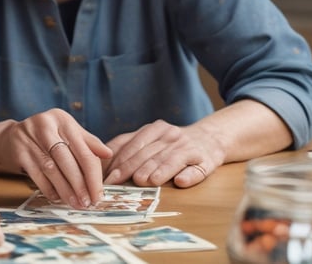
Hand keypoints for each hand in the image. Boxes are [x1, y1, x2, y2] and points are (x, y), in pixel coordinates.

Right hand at [0, 108, 111, 208]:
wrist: (10, 137)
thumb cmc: (46, 137)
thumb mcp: (67, 133)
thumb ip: (88, 143)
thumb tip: (109, 154)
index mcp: (62, 120)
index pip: (83, 150)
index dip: (94, 175)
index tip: (99, 194)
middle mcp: (45, 125)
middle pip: (67, 160)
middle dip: (80, 185)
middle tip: (88, 203)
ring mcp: (29, 138)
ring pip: (52, 169)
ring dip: (65, 190)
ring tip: (75, 203)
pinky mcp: (18, 151)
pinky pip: (36, 175)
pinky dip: (49, 189)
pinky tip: (57, 197)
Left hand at [103, 119, 225, 187]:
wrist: (210, 138)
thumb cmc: (172, 144)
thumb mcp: (151, 138)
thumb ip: (129, 145)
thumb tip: (101, 161)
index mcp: (154, 129)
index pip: (133, 143)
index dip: (118, 160)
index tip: (106, 176)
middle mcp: (170, 135)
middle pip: (148, 153)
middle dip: (131, 168)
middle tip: (118, 182)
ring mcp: (188, 147)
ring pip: (170, 160)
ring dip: (157, 171)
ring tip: (144, 181)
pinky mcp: (205, 160)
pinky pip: (196, 169)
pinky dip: (189, 175)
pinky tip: (181, 182)